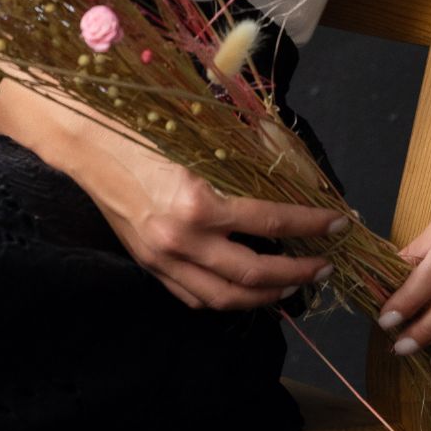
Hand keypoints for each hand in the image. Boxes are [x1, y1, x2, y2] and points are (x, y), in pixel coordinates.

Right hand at [75, 127, 349, 311]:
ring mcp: (165, 260)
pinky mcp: (152, 268)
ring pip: (226, 298)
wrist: (91, 147)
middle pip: (254, 274)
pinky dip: (227, 298)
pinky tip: (246, 291)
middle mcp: (183, 240)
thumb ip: (243, 160)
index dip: (310, 224)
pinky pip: (196, 298)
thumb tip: (290, 171)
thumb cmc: (147, 132)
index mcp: (199, 203)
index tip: (339, 224)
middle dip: (297, 274)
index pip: (270, 222)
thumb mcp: (201, 141)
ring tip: (292, 285)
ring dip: (266, 297)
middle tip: (324, 266)